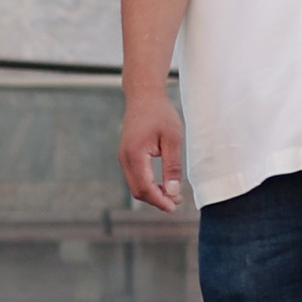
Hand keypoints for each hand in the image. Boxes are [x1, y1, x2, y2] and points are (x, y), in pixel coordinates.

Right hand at [120, 92, 184, 214]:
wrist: (144, 95)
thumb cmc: (160, 114)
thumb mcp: (172, 139)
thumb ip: (172, 166)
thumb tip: (172, 192)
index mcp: (134, 155)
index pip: (145, 188)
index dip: (160, 201)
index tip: (175, 206)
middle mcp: (125, 158)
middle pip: (138, 191)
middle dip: (157, 199)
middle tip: (177, 201)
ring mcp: (124, 157)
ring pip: (136, 185)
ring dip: (153, 193)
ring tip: (173, 194)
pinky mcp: (127, 155)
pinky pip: (135, 176)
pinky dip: (148, 184)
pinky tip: (163, 183)